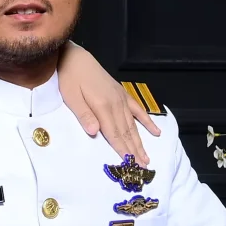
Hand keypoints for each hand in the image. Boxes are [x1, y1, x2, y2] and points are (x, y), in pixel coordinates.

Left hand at [55, 44, 155, 159]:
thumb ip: (84, 115)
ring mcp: (121, 98)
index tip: (130, 164)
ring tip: (147, 156)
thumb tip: (94, 133)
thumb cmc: (70, 79)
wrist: (75, 58)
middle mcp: (116, 104)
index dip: (123, 150)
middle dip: (135, 151)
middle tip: (143, 167)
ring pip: (133, 124)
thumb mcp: (71, 98)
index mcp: (103, 107)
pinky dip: (147, 121)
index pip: (114, 134)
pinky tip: (155, 131)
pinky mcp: (122, 93)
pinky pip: (138, 110)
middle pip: (127, 132)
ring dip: (141, 141)